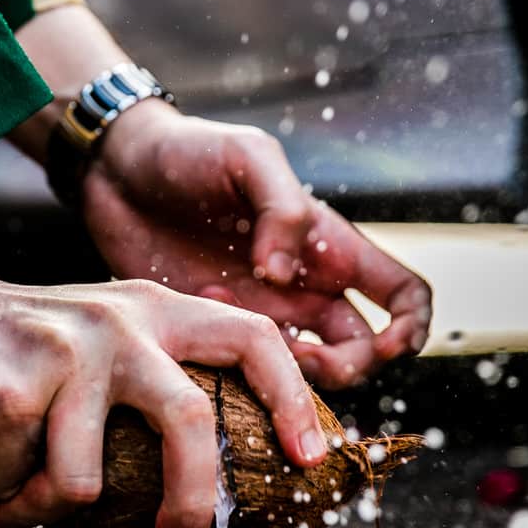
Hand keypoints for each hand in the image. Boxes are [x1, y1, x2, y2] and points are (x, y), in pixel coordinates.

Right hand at [0, 242, 325, 527]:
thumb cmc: (15, 345)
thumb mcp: (98, 339)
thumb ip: (149, 382)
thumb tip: (208, 479)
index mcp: (155, 310)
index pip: (253, 339)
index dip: (293, 397)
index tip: (308, 458)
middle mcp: (121, 323)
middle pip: (188, 421)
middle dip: (192, 499)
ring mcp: (65, 354)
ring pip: (84, 480)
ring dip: (44, 507)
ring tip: (18, 502)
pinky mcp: (9, 390)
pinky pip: (18, 481)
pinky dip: (0, 493)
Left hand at [80, 103, 431, 388]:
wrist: (115, 171)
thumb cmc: (188, 150)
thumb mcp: (247, 157)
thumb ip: (281, 209)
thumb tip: (286, 276)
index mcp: (329, 245)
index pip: (403, 296)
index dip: (412, 328)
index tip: (388, 344)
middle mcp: (304, 287)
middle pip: (361, 353)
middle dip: (345, 369)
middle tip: (297, 356)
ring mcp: (260, 315)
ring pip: (306, 375)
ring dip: (287, 376)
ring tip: (240, 335)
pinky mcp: (213, 335)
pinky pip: (244, 376)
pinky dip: (236, 370)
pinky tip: (201, 324)